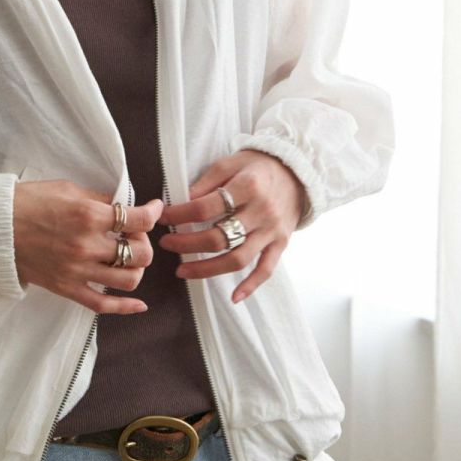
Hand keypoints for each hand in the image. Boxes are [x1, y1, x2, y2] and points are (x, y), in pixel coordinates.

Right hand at [13, 180, 163, 314]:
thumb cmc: (28, 202)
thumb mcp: (68, 189)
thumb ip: (100, 199)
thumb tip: (124, 206)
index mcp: (88, 216)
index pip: (138, 219)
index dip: (153, 213)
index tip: (154, 209)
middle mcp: (87, 246)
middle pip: (140, 253)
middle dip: (144, 242)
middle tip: (133, 235)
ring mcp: (78, 271)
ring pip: (128, 280)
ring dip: (136, 268)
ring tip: (127, 258)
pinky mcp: (67, 288)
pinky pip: (103, 305)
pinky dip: (125, 307)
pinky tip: (139, 304)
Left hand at [157, 150, 309, 303]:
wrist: (297, 172)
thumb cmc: (258, 167)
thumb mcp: (231, 163)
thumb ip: (207, 182)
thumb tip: (181, 201)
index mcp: (248, 186)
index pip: (204, 208)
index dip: (179, 215)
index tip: (162, 218)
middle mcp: (262, 211)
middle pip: (218, 238)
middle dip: (186, 243)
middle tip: (166, 244)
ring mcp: (272, 231)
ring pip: (237, 259)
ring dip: (206, 269)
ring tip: (182, 271)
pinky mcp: (281, 244)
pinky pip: (266, 269)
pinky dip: (251, 285)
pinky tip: (234, 297)